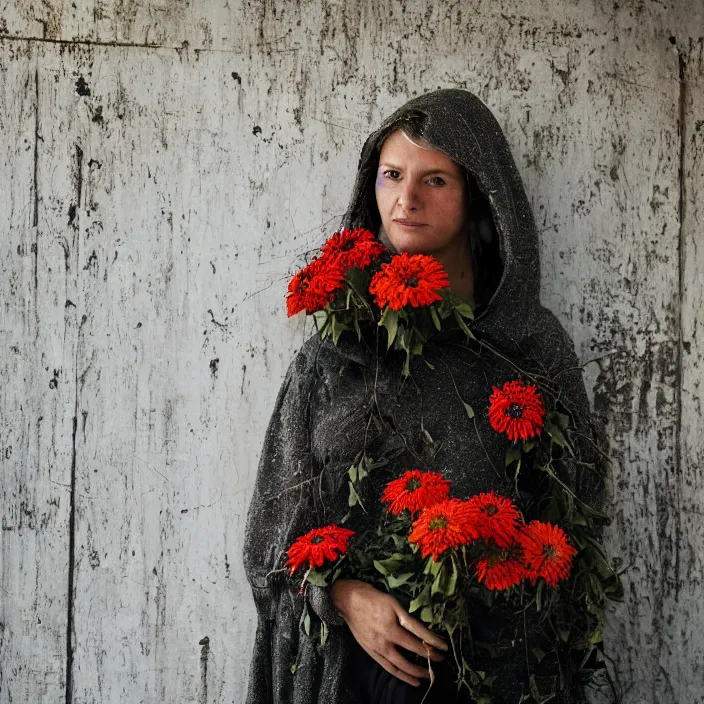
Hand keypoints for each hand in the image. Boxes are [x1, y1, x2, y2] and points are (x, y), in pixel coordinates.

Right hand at [329, 579, 447, 687]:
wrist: (347, 601)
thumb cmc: (371, 597)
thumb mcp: (392, 601)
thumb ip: (406, 617)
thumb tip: (421, 631)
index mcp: (392, 623)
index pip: (418, 635)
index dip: (433, 642)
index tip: (444, 647)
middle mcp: (386, 638)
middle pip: (411, 652)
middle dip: (428, 657)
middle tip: (440, 661)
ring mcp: (378, 647)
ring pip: (400, 665)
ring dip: (416, 671)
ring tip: (428, 675)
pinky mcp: (371, 652)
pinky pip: (388, 667)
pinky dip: (401, 675)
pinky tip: (410, 679)